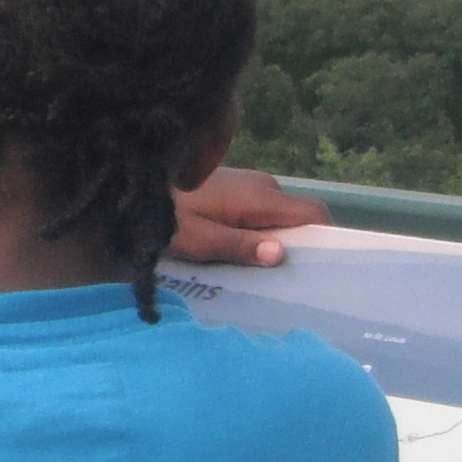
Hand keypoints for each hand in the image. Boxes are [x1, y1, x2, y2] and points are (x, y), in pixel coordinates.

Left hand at [169, 163, 323, 266]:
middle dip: (294, 246)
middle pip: (297, 218)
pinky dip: (258, 230)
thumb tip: (280, 254)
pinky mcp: (237, 186)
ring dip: (272, 239)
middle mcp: (263, 185)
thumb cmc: (168, 216)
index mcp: (260, 197)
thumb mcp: (201, 241)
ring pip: (279, 215)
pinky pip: (261, 210)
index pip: (313, 214)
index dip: (322, 240)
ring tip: (255, 268)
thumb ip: (241, 247)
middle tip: (279, 278)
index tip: (316, 269)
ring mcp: (251, 182)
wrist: (138, 183)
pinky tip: (238, 248)